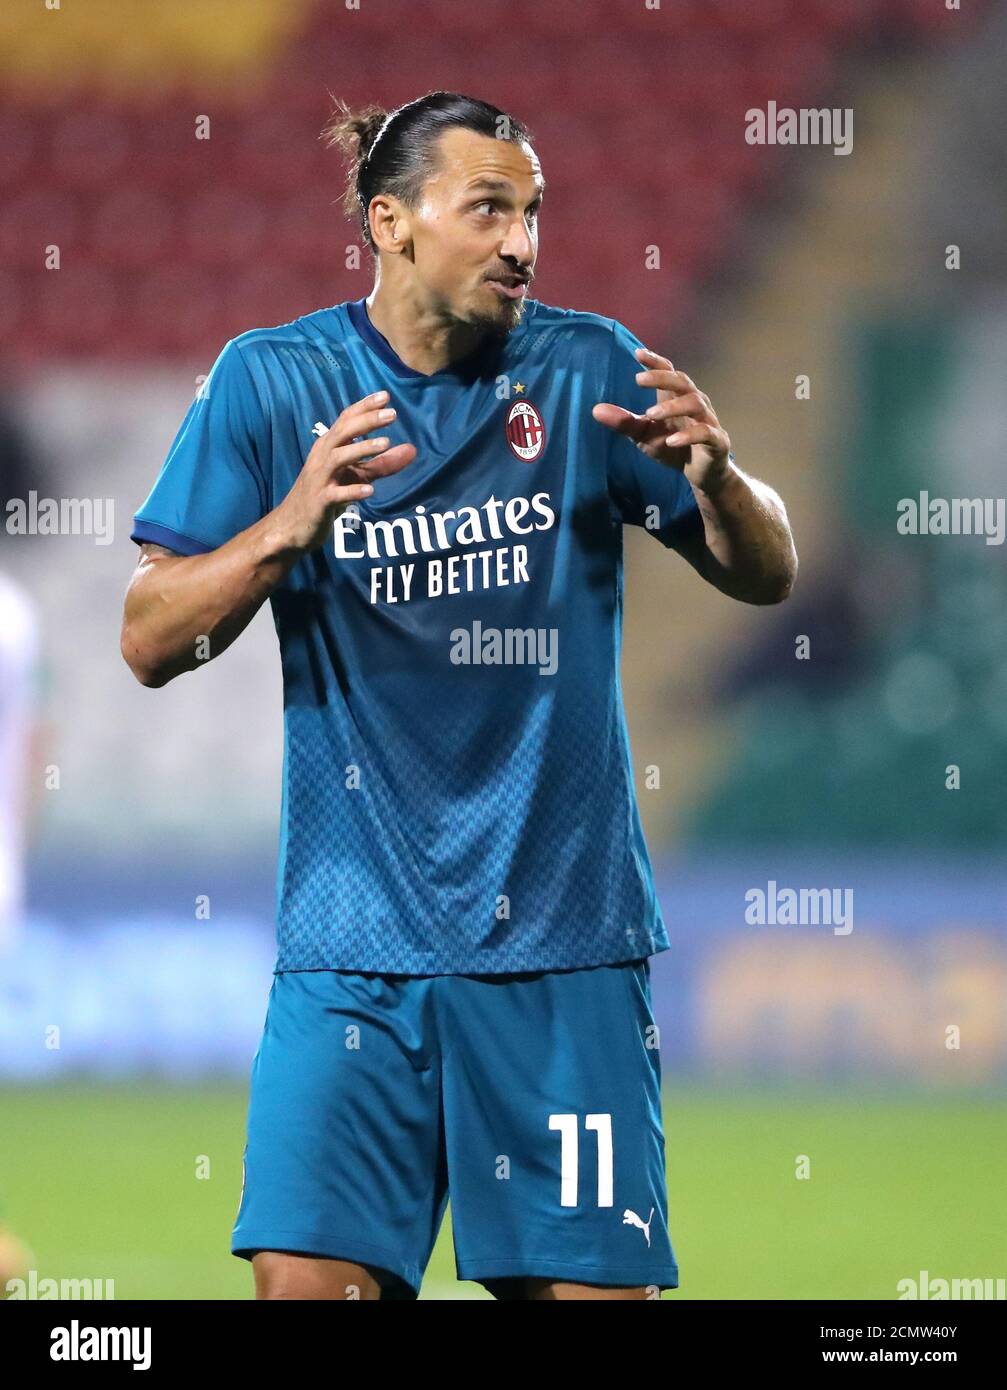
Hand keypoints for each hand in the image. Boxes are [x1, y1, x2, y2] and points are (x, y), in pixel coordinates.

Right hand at [273, 390, 415, 552]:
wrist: (294, 524)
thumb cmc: (327, 494)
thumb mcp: (357, 476)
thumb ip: (383, 463)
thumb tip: (412, 449)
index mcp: (329, 447)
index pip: (346, 420)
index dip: (364, 407)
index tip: (386, 396)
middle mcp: (322, 457)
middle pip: (343, 432)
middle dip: (367, 421)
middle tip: (392, 414)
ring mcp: (320, 479)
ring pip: (339, 458)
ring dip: (362, 449)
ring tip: (386, 444)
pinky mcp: (320, 502)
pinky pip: (336, 494)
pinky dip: (352, 491)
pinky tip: (370, 490)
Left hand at [592, 347, 732, 492]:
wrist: (701, 474)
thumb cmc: (672, 447)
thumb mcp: (644, 435)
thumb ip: (624, 422)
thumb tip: (595, 410)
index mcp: (677, 398)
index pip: (669, 372)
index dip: (655, 362)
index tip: (637, 353)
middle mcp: (695, 404)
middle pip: (682, 382)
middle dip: (662, 378)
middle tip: (638, 380)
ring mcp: (708, 421)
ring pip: (695, 403)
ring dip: (672, 407)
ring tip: (649, 414)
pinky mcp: (717, 441)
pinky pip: (705, 433)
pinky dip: (688, 435)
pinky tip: (671, 441)